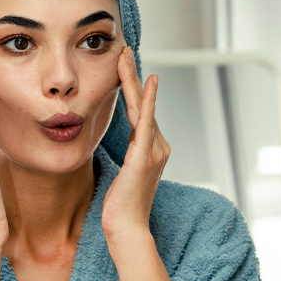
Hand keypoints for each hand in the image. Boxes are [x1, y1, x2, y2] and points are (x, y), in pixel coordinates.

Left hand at [101, 47, 170, 245]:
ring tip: (125, 57)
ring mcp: (154, 151)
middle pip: (143, 105)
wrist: (127, 228)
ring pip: (142, 107)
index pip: (141, 113)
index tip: (124, 69)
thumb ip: (129, 156)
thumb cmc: (122, 206)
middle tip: (124, 51)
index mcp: (152, 150)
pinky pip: (145, 122)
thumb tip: (124, 146)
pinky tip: (148, 81)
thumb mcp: (124, 175)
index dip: (133, 89)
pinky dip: (147, 100)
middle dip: (133, 77)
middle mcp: (158, 147)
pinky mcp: (145, 156)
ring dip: (133, 80)